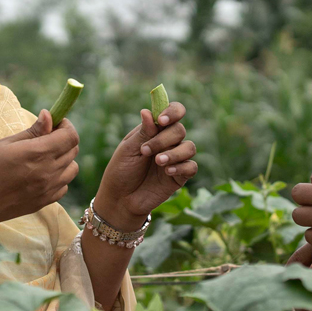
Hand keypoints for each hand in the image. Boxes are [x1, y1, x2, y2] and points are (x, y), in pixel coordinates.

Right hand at [0, 110, 80, 230]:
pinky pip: (63, 186)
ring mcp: (48, 190)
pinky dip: (58, 178)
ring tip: (44, 157)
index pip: (70, 137)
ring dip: (64, 159)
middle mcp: (48, 172)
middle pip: (73, 151)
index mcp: (37, 153)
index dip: (66, 126)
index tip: (55, 123)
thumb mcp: (5, 144)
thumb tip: (49, 115)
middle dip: (64, 139)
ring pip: (72, 169)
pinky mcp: (44, 202)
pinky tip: (41, 175)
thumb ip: (32, 131)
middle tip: (46, 137)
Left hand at [93, 102, 197, 227]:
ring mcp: (175, 159)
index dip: (172, 111)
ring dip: (174, 153)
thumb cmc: (121, 171)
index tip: (161, 120)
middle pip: (179, 130)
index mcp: (155, 130)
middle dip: (164, 139)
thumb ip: (143, 132)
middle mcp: (168, 142)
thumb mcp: (128, 150)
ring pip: (189, 147)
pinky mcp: (180, 176)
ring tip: (158, 162)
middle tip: (145, 151)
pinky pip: (191, 167)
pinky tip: (167, 171)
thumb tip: (147, 111)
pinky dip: (182, 166)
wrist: (120, 199)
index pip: (173, 112)